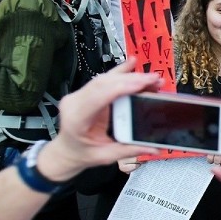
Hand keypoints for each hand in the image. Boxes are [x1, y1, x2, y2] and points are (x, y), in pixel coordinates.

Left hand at [38, 58, 164, 181]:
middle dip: (131, 79)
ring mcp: (79, 95)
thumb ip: (129, 150)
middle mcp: (75, 102)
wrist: (67, 150)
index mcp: (77, 119)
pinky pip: (104, 78)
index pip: (99, 96)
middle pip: (104, 83)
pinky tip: (132, 63)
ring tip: (151, 78)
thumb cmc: (81, 153)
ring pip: (105, 79)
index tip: (141, 84)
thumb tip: (154, 147)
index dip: (121, 87)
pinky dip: (120, 71)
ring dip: (130, 76)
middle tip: (154, 80)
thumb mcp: (105, 156)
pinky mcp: (87, 91)